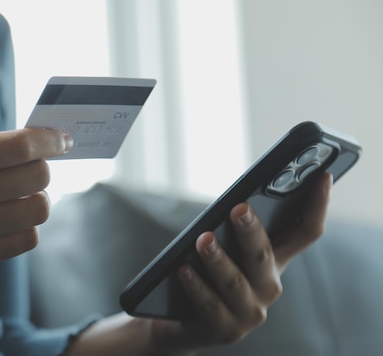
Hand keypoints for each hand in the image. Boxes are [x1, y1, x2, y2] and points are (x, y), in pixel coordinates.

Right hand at [0, 128, 71, 285]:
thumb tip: (38, 142)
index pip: (19, 147)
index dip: (50, 140)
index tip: (63, 140)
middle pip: (36, 177)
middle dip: (43, 168)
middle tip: (32, 168)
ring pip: (38, 209)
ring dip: (37, 197)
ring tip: (19, 194)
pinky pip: (27, 238)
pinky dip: (26, 224)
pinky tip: (8, 217)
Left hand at [146, 172, 332, 354]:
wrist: (184, 322)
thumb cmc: (208, 272)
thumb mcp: (227, 247)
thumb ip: (234, 227)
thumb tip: (234, 201)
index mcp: (276, 261)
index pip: (306, 232)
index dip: (317, 205)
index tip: (321, 174)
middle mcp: (269, 287)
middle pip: (265, 255)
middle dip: (252, 230)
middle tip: (238, 207)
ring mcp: (250, 311)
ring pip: (234, 281)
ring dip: (217, 259)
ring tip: (202, 240)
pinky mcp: (226, 329)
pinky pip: (209, 304)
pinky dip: (195, 285)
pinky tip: (182, 268)